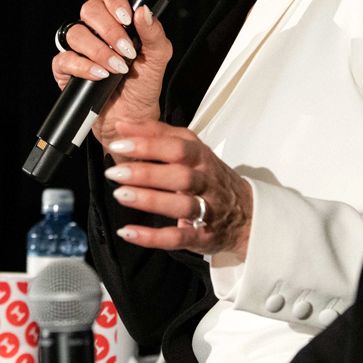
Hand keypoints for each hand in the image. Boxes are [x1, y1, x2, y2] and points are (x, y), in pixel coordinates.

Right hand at [50, 0, 173, 149]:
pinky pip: (65, 59)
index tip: (127, 17)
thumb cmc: (143, 87)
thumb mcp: (158, 59)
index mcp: (117, 21)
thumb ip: (154, 33)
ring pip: (76, 33)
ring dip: (99, 50)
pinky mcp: (66, 69)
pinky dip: (84, 67)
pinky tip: (100, 76)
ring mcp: (79, 49)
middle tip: (126, 49)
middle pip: (89, 9)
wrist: (132, 117)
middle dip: (109, 29)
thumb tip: (144, 11)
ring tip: (117, 68)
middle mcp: (96, 31)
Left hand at [102, 119, 253, 257]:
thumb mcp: (192, 150)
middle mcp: (205, 182)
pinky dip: (152, 236)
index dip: (148, 144)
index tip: (119, 142)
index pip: (177, 147)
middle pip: (180, 175)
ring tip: (120, 195)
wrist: (248, 216)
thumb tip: (123, 125)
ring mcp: (206, 210)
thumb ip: (158, 134)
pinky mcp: (201, 236)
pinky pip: (177, 237)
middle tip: (115, 172)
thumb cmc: (210, 178)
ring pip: (181, 205)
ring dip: (150, 200)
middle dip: (146, 173)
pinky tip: (127, 231)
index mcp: (201, 158)